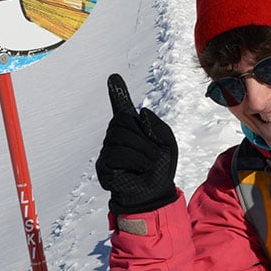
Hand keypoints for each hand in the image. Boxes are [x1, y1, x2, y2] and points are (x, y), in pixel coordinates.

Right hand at [95, 74, 177, 214]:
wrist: (155, 194)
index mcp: (133, 128)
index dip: (117, 92)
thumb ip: (157, 125)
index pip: (121, 106)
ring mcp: (108, 150)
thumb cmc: (160, 167)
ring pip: (119, 138)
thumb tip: (139, 113)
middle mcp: (117, 136)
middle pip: (121, 121)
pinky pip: (116, 154)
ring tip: (146, 164)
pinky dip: (134, 161)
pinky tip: (138, 170)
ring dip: (141, 152)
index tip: (113, 77)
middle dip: (142, 137)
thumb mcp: (167, 142)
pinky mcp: (103, 166)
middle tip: (152, 154)